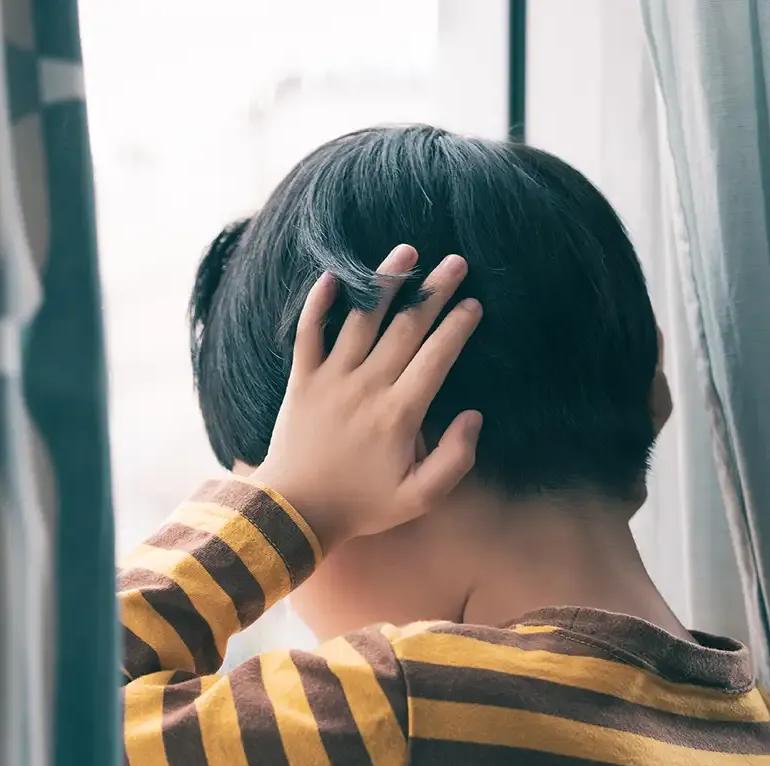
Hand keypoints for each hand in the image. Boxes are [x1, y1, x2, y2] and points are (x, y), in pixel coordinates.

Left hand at [250, 245, 483, 550]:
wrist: (295, 511)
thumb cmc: (361, 505)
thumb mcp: (419, 498)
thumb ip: (455, 458)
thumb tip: (473, 415)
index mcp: (399, 414)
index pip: (436, 357)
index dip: (458, 326)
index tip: (474, 304)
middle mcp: (366, 387)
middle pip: (406, 328)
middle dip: (434, 292)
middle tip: (456, 262)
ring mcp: (331, 380)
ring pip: (361, 320)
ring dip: (385, 283)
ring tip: (406, 251)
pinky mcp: (302, 381)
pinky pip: (308, 333)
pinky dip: (317, 303)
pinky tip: (331, 275)